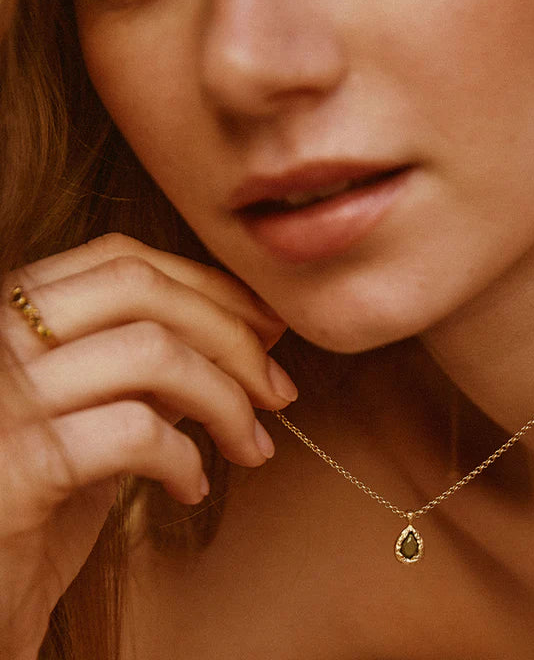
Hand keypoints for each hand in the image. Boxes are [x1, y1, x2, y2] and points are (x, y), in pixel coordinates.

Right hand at [0, 233, 293, 658]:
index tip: (268, 326)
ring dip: (227, 400)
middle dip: (231, 335)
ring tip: (251, 446)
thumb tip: (244, 334)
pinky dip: (186, 458)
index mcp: (11, 315)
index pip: (122, 260)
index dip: (209, 287)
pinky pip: (135, 431)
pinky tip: (192, 488)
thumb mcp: (93, 411)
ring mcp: (0, 398)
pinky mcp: (12, 467)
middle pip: (140, 288)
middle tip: (278, 389)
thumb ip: (147, 367)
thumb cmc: (36, 500)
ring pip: (150, 352)